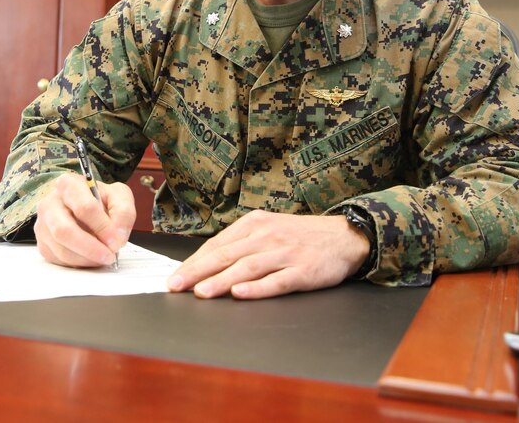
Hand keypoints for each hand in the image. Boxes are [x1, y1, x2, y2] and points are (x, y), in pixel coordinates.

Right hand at [33, 172, 134, 267]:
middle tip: (109, 256)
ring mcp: (42, 225)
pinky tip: (91, 257)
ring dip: (87, 259)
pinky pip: (59, 260)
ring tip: (103, 257)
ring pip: (62, 249)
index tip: (116, 241)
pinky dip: (79, 263)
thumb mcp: (118, 195)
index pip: (83, 207)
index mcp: (68, 185)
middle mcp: (49, 203)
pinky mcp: (42, 244)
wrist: (83, 205)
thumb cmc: (100, 199)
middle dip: (90, 248)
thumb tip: (118, 237)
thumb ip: (124, 212)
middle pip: (64, 231)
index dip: (102, 227)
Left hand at [166, 210, 370, 299]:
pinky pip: (277, 280)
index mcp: (255, 224)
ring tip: (201, 292)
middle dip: (197, 272)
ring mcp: (285, 253)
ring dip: (222, 280)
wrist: (344, 236)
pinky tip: (241, 294)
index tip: (174, 277)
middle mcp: (267, 236)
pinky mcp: (304, 271)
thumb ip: (241, 244)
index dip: (193, 262)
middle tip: (176, 286)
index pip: (217, 245)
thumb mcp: (268, 229)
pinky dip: (257, 288)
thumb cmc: (300, 236)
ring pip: (247, 268)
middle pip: (226, 255)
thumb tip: (206, 264)